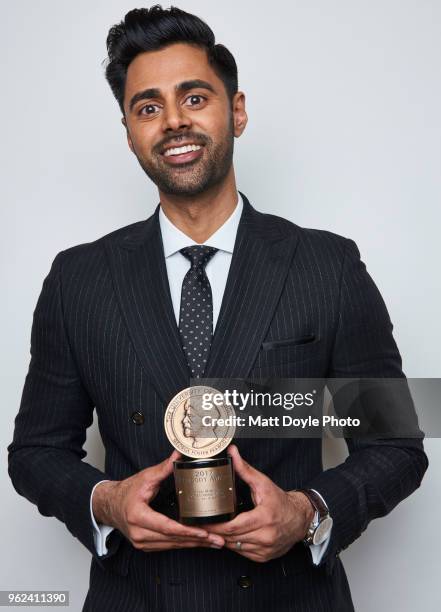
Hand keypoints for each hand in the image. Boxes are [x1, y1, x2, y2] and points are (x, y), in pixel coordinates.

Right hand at [92, 450, 224, 551]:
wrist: (110, 505)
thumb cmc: (127, 491)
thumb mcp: (145, 477)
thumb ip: (164, 468)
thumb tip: (179, 455)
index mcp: (138, 516)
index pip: (167, 527)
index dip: (187, 531)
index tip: (205, 532)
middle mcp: (139, 534)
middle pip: (173, 539)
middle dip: (198, 540)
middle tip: (219, 539)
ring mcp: (141, 542)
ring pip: (172, 545)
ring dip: (194, 544)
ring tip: (214, 542)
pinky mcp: (145, 545)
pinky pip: (168, 546)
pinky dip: (184, 543)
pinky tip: (198, 542)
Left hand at [200, 445, 314, 562]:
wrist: (299, 518)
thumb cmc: (280, 501)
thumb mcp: (263, 483)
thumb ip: (245, 469)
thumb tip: (232, 453)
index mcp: (264, 518)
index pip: (232, 527)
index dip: (215, 526)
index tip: (203, 522)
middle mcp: (266, 536)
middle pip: (231, 538)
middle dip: (215, 532)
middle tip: (202, 525)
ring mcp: (265, 549)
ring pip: (235, 547)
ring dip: (223, 539)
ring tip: (213, 530)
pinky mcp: (264, 556)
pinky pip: (242, 553)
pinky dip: (234, 545)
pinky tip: (229, 536)